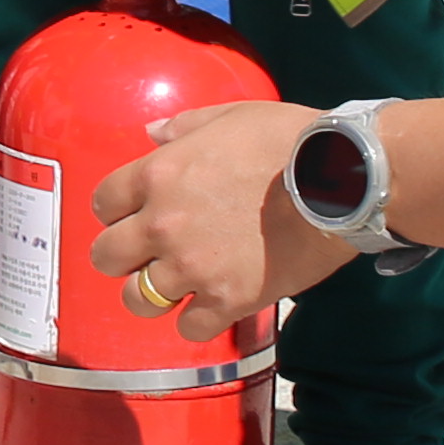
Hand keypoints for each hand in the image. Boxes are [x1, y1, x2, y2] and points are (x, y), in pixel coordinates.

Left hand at [84, 96, 340, 346]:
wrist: (341, 181)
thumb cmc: (287, 140)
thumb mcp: (229, 116)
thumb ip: (183, 128)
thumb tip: (150, 133)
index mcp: (157, 175)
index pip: (102, 204)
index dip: (116, 212)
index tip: (133, 215)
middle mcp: (163, 224)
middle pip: (106, 257)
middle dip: (122, 257)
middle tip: (146, 255)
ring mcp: (192, 267)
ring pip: (138, 300)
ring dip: (153, 294)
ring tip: (176, 286)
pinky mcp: (227, 299)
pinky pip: (190, 328)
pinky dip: (198, 320)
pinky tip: (212, 305)